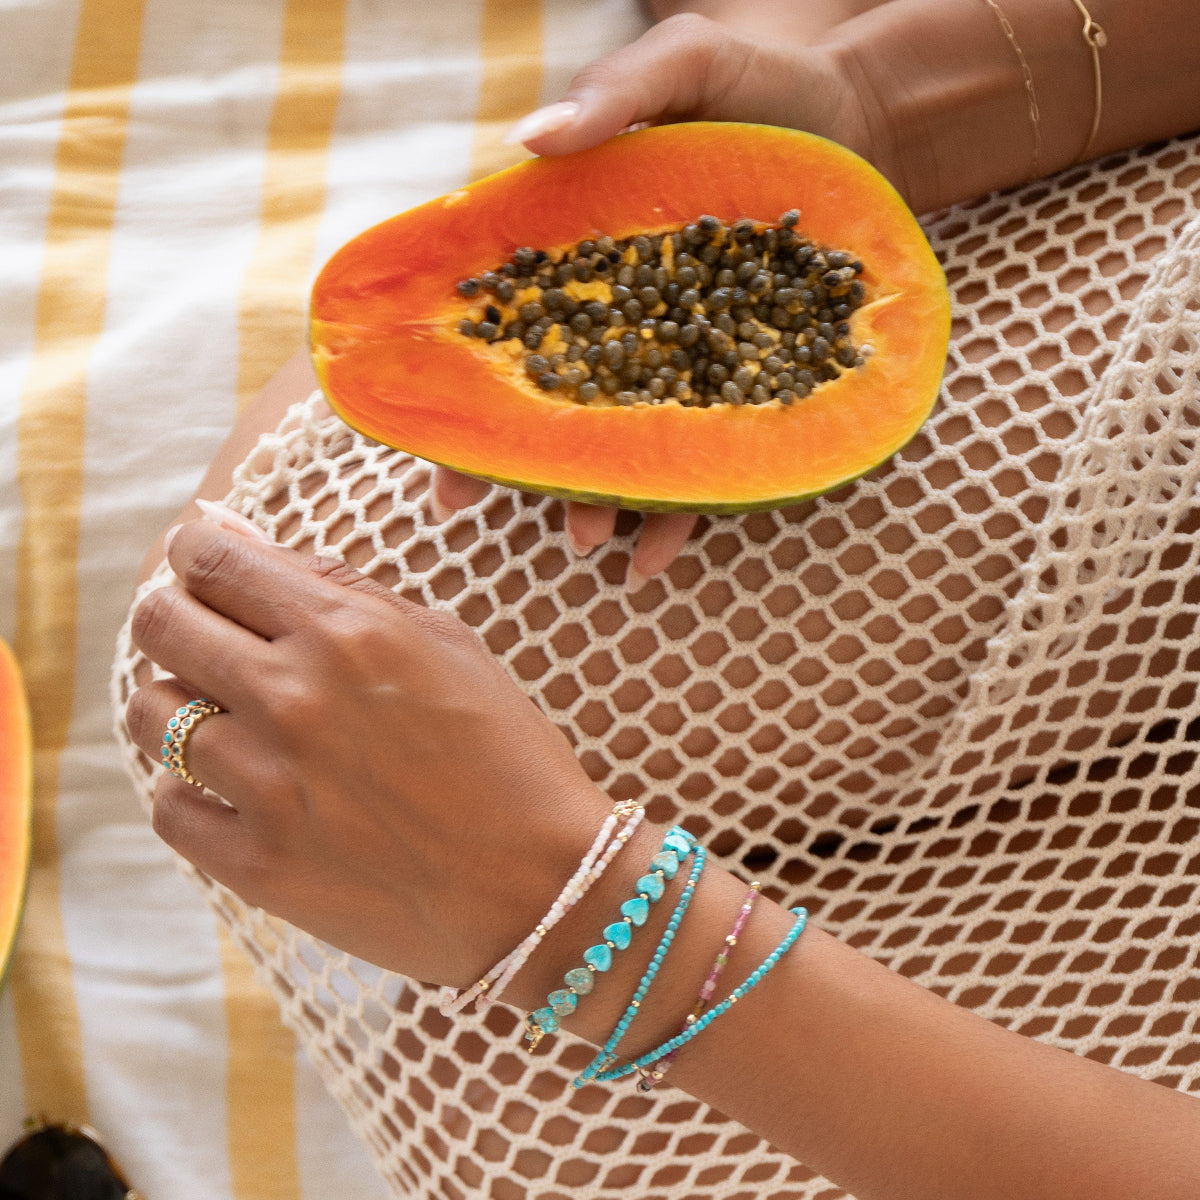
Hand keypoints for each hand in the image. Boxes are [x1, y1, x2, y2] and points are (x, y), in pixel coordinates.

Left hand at [124, 520, 612, 984]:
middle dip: (176, 617)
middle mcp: (296, 696)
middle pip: (161, 624)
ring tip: (233, 722)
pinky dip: (193, 791)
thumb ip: (340, 587)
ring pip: (153, 713)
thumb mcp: (447, 644)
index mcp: (349, 630)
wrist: (541, 886)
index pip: (211, 561)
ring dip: (183, 706)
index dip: (194, 556)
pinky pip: (169, 805)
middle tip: (209, 638)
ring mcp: (269, 784)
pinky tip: (242, 791)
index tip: (201, 568)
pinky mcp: (256, 864)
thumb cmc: (506, 755)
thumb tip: (232, 539)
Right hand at [433, 8, 892, 585]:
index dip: (462, 405)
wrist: (863, 124)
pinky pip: (705, 455)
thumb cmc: (761, 90)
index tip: (442, 468)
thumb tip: (527, 143)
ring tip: (594, 542)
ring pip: (623, 448)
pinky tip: (661, 555)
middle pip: (554, 411)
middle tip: (511, 513)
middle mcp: (618, 320)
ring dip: (601, 503)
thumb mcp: (690, 64)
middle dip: (529, 477)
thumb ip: (618, 92)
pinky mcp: (739, 383)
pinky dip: (683, 509)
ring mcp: (678, 360)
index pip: (503, 334)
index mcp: (578, 256)